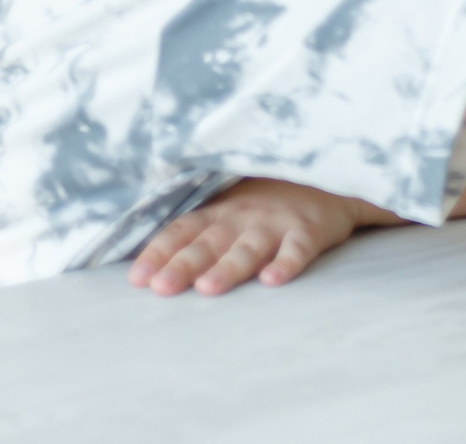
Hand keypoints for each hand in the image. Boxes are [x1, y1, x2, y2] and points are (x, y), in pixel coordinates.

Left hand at [126, 178, 371, 296]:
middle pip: (208, 242)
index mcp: (219, 211)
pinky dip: (287, 262)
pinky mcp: (310, 228)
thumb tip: (147, 269)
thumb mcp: (231, 207)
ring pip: (248, 247)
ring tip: (208, 288)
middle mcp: (242, 216)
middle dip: (183, 265)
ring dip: (228, 267)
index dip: (159, 253)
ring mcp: (276, 221)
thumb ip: (198, 233)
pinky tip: (273, 280)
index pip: (182, 230)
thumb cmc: (270, 199)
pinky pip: (298, 247)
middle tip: (162, 289)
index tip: (137, 279)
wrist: (329, 176)